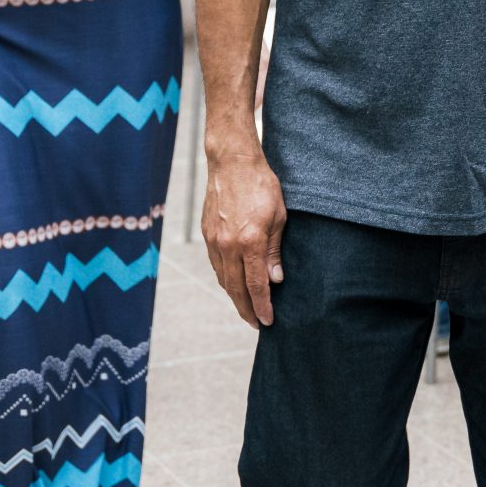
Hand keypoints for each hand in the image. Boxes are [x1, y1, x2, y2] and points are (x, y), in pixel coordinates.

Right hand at [200, 145, 286, 327]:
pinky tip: (233, 284)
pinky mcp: (207, 234)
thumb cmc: (261, 185)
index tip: (267, 322)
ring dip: (234, 297)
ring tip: (246, 308)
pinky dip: (225, 279)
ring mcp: (214, 240)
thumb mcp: (279, 217)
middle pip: (236, 288)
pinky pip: (216, 265)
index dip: (262, 306)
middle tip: (256, 324)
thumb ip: (275, 250)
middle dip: (246, 309)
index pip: (255, 285)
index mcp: (249, 242)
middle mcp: (228, 245)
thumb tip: (275, 279)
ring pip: (223, 279)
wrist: (231, 162)